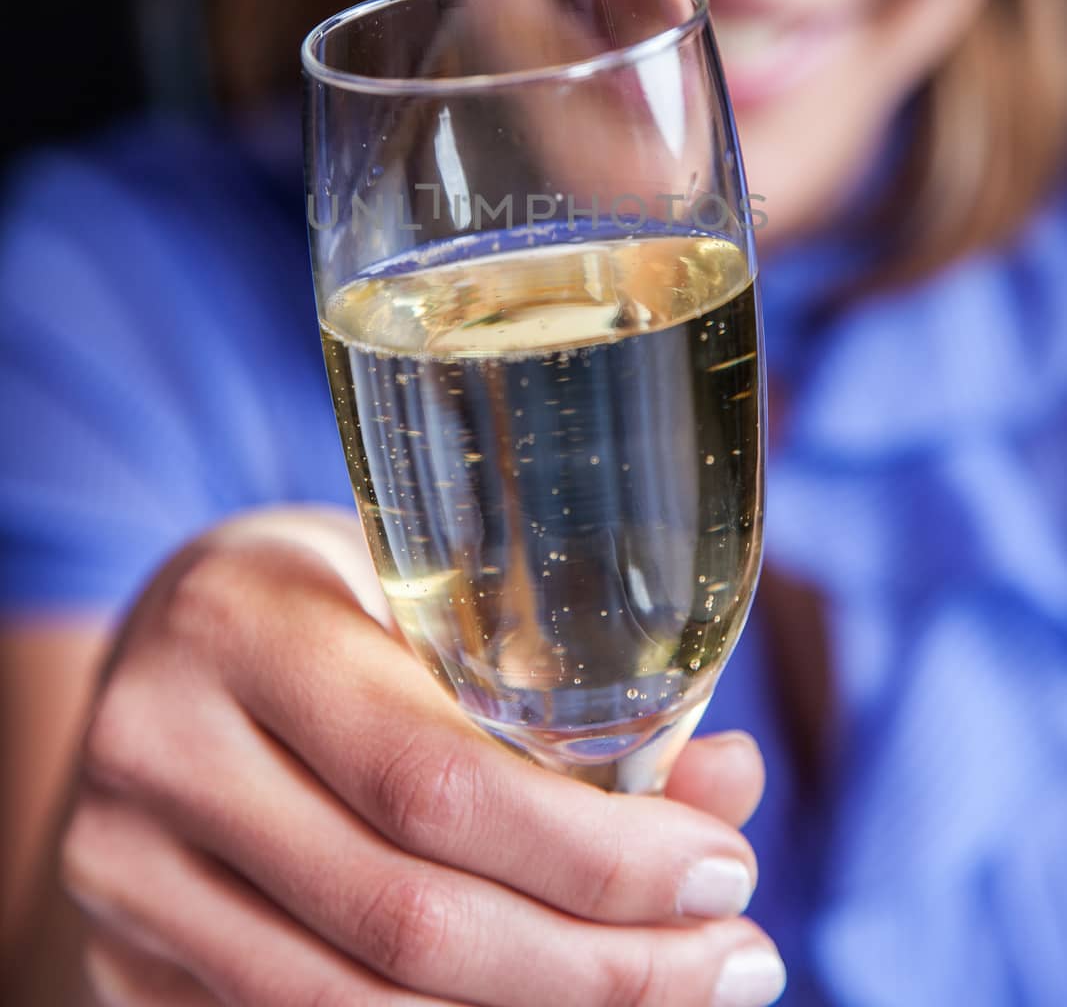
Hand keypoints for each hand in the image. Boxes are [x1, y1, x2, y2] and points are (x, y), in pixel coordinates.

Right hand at [63, 507, 784, 1005]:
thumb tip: (732, 785)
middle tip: (734, 958)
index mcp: (240, 624)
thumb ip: (562, 687)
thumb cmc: (323, 596)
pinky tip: (548, 1002)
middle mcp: (161, 752)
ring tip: (672, 992)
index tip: (722, 872)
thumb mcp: (427, 589)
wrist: (161, 643)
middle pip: (404, 919)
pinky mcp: (124, 957)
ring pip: (354, 1005)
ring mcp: (127, 872)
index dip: (592, 852)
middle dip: (598, 965)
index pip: (430, 780)